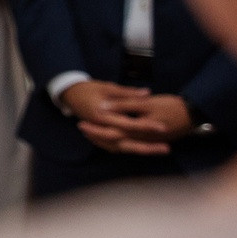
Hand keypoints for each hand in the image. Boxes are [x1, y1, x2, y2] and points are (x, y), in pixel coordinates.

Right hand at [66, 80, 184, 153]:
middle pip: (126, 142)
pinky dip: (129, 149)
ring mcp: (99, 134)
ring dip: (141, 150)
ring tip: (161, 150)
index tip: (162, 127)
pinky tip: (144, 149)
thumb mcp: (108, 87)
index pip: (128, 124)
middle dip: (147, 146)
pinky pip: (115, 147)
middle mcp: (101, 128)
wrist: (69, 94)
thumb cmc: (88, 89)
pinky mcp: (99, 136)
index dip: (146, 126)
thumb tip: (147, 93)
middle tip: (167, 148)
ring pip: (121, 147)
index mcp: (102, 115)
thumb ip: (127, 93)